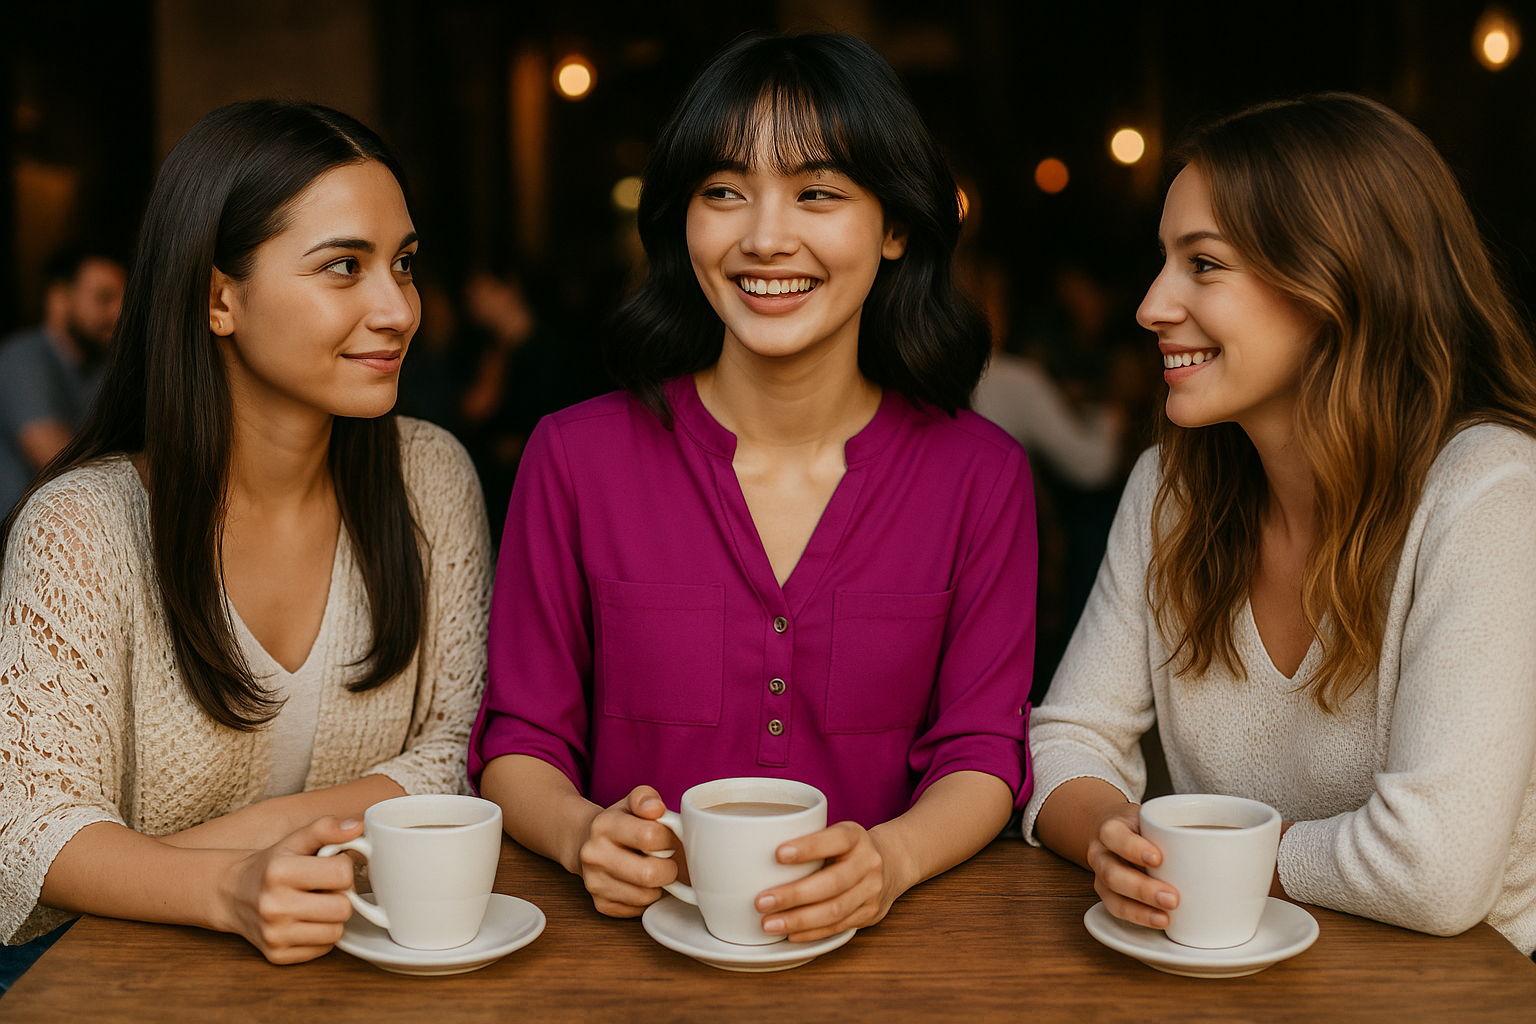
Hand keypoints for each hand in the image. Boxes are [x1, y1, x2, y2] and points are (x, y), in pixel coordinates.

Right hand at [219, 816, 362, 963]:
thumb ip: (326, 829)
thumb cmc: (271, 865)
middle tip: (324, 889)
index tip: (329, 867)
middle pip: (343, 908)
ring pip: (336, 932)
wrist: (232, 894)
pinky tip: (306, 921)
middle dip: (340, 896)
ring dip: (332, 918)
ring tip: (315, 905)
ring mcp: (274, 935)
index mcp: (279, 872)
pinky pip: (323, 949)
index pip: (342, 874)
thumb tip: (357, 827)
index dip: (343, 868)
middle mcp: (274, 906)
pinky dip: (321, 936)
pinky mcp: (277, 956)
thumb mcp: (295, 840)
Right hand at [576, 785, 680, 917]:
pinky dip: (647, 898)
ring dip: (658, 885)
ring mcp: (595, 882)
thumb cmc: (619, 823)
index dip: (668, 838)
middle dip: (668, 868)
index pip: (651, 836)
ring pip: (647, 895)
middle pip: (650, 873)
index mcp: (604, 825)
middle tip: (665, 860)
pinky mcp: (601, 904)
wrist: (586, 844)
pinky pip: (639, 909)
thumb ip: (646, 798)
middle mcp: (594, 855)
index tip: (665, 838)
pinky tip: (639, 883)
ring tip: (651, 869)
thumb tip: (656, 808)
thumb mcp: (631, 801)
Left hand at [754, 821, 900, 941]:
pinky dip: (811, 933)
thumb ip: (807, 840)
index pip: (834, 840)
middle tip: (761, 902)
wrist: (892, 863)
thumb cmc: (847, 848)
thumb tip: (748, 853)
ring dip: (798, 920)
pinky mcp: (869, 914)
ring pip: (835, 910)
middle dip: (794, 895)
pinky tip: (790, 934)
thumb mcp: (835, 833)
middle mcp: (868, 862)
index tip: (777, 854)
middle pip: (832, 882)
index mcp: (855, 836)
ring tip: (769, 924)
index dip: (808, 847)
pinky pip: (838, 927)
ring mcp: (871, 891)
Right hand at [1086, 803, 1178, 928]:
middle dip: (1142, 889)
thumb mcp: (1152, 816)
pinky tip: (1160, 921)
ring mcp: (1102, 877)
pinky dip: (1139, 918)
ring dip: (1139, 910)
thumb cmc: (1140, 826)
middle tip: (1173, 898)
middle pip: (1112, 874)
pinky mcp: (1108, 895)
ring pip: (1112, 897)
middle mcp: (1101, 854)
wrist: (1113, 832)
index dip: (1133, 848)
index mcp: (1111, 829)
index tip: (1159, 858)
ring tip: (1166, 918)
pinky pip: (1118, 910)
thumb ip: (1177, 826)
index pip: (1114, 836)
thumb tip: (1231, 844)